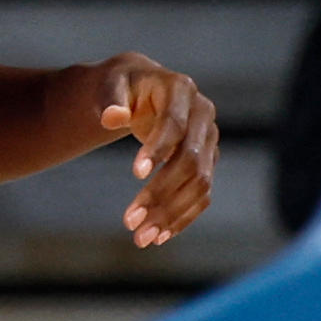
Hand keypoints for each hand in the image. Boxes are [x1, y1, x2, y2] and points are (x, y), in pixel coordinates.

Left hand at [95, 54, 217, 248]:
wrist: (141, 89)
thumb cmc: (123, 85)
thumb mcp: (111, 82)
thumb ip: (111, 98)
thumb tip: (111, 119)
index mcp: (181, 89)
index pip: (175, 124)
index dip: (158, 148)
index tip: (135, 173)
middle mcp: (203, 115)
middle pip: (191, 160)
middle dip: (161, 193)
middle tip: (129, 221)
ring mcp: (209, 140)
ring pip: (200, 183)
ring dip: (171, 213)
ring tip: (141, 237)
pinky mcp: (208, 162)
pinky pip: (202, 196)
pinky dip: (183, 218)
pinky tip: (159, 236)